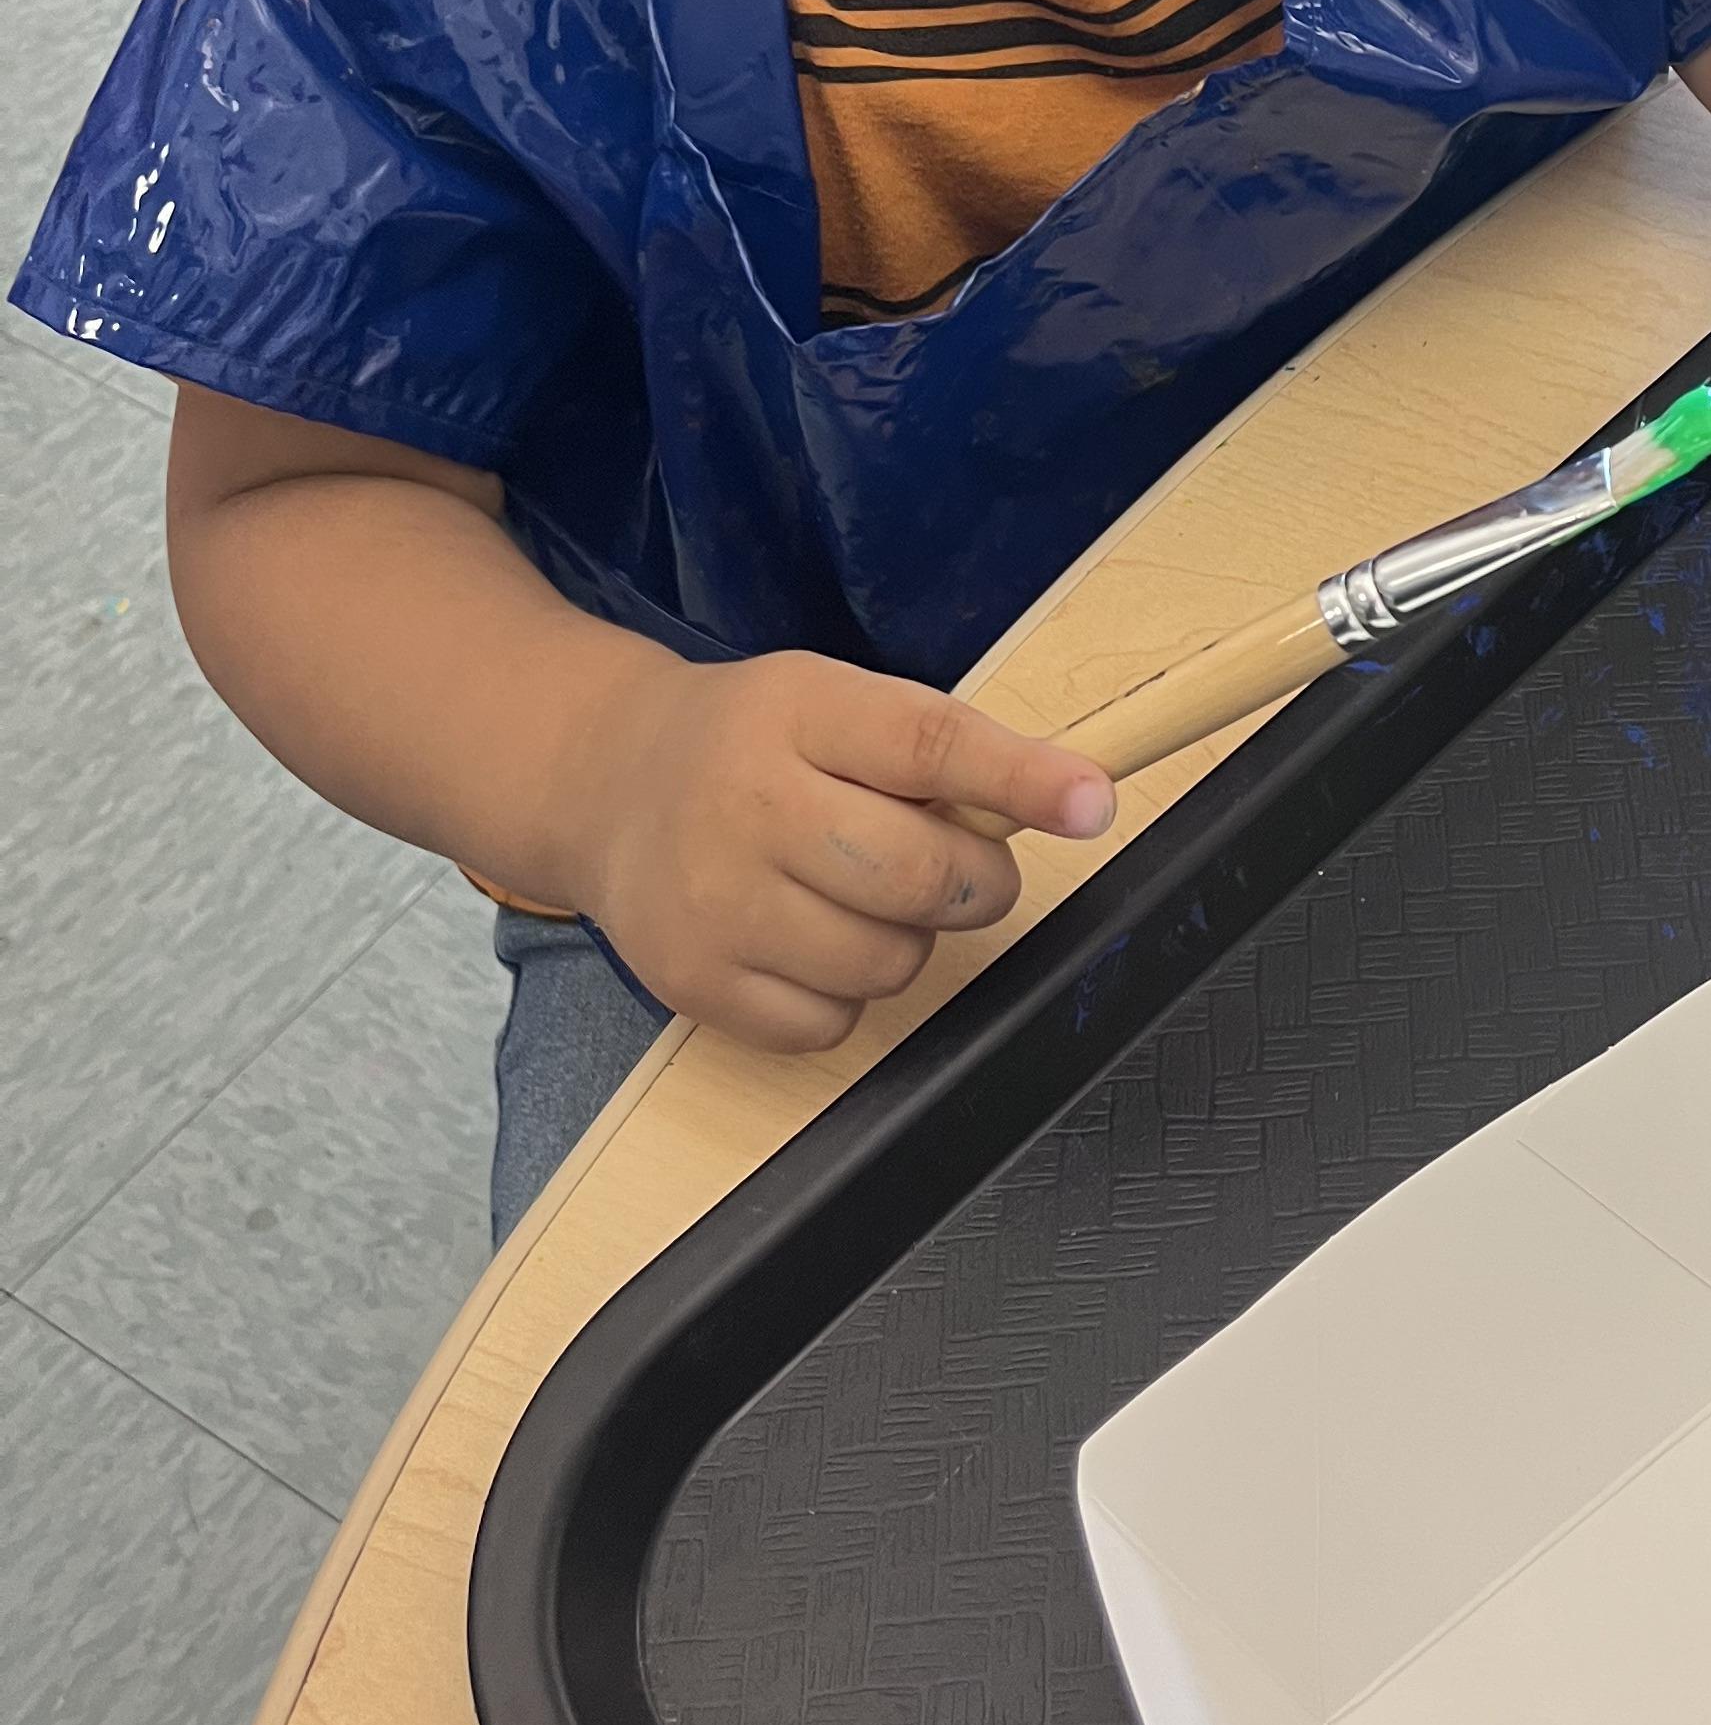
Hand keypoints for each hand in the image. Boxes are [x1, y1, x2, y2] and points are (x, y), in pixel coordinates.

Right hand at [575, 645, 1114, 1053]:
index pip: (929, 745)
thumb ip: (936, 746)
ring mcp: (715, 904)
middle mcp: (748, 807)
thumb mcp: (832, 700)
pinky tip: (809, 938)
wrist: (605, 784)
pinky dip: (847, 993)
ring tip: (862, 893)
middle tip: (966, 865)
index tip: (1092, 803)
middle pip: (919, 875)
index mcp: (797, 712)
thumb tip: (1065, 801)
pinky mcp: (695, 984)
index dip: (1022, 780)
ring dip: (908, 937)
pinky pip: (832, 1024)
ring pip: (888, 961)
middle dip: (977, 881)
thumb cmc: (748, 742)